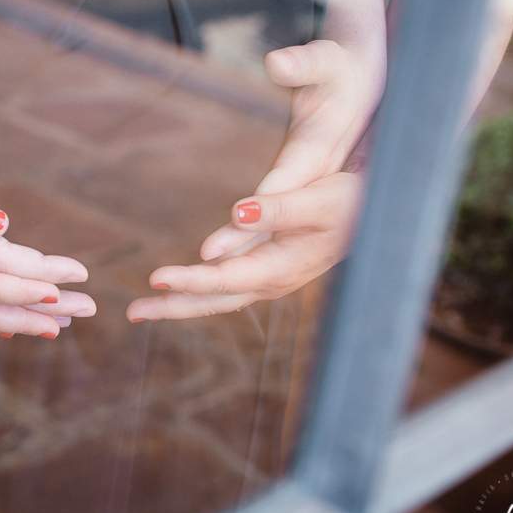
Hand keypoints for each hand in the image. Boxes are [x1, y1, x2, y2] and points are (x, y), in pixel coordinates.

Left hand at [128, 172, 360, 319]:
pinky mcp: (271, 267)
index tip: (155, 279)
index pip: (224, 280)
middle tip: (132, 313)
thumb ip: (277, 208)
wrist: (380, 213)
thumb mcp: (319, 199)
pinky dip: (201, 290)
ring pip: (219, 297)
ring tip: (144, 308)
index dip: (190, 280)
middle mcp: (272, 281)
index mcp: (281, 268)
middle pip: (214, 301)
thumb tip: (235, 213)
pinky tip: (182, 291)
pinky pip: (229, 286)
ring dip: (182, 302)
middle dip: (173, 307)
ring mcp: (271, 278)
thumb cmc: (351, 201)